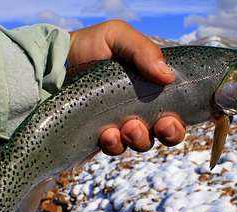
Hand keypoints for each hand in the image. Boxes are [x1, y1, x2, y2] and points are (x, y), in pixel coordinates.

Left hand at [68, 20, 185, 154]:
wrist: (50, 64)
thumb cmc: (88, 47)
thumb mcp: (116, 36)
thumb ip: (143, 50)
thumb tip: (169, 76)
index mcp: (151, 87)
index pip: (179, 107)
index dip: (186, 116)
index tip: (186, 116)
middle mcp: (141, 109)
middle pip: (168, 132)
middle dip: (170, 132)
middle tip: (162, 125)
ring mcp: (121, 126)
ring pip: (143, 143)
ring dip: (140, 138)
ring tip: (128, 127)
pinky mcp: (101, 139)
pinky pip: (115, 149)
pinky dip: (115, 144)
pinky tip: (107, 134)